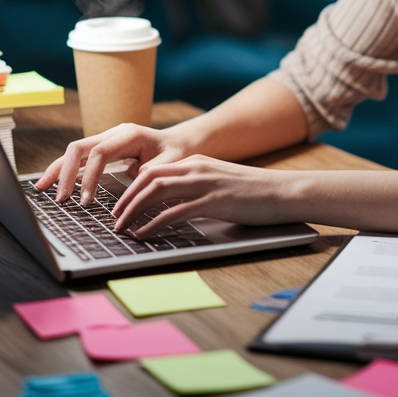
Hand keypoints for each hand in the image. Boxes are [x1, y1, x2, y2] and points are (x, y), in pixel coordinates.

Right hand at [33, 123, 195, 204]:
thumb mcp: (170, 165)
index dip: (89, 177)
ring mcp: (106, 139)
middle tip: (61, 199)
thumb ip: (150, 174)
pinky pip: (79, 158)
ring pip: (74, 151)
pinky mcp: (102, 149)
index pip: (99, 153)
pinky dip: (64, 170)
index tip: (86, 201)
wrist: (181, 143)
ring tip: (42, 189)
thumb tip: (131, 185)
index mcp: (129, 134)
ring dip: (58, 170)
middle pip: (79, 148)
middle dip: (65, 173)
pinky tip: (51, 183)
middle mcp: (113, 134)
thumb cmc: (177, 154)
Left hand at [110, 155, 298, 234]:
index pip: (152, 171)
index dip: (130, 187)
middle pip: (147, 179)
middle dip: (124, 199)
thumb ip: (196, 190)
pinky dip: (154, 223)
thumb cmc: (254, 193)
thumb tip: (172, 209)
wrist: (285, 192)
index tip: (118, 204)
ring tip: (121, 227)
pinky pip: (174, 212)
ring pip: (156, 192)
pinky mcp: (213, 201)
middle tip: (112, 217)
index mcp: (196, 162)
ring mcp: (204, 184)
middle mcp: (196, 168)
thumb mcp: (219, 183)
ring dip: (133, 210)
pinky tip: (144, 234)